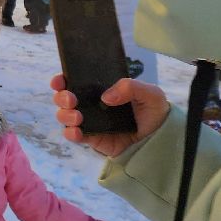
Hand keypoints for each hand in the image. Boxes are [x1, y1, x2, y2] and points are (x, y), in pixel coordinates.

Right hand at [52, 75, 169, 157]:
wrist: (161, 140)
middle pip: (64, 98)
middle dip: (61, 97)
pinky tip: (77, 131)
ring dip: (64, 115)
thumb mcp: (150, 93)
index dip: (62, 80)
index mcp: (101, 89)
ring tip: (77, 117)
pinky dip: (70, 133)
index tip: (60, 80)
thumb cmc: (154, 113)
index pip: (75, 81)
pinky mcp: (92, 138)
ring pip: (65, 116)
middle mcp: (91, 104)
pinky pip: (73, 136)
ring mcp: (90, 121)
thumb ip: (130, 87)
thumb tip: (106, 97)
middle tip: (71, 99)